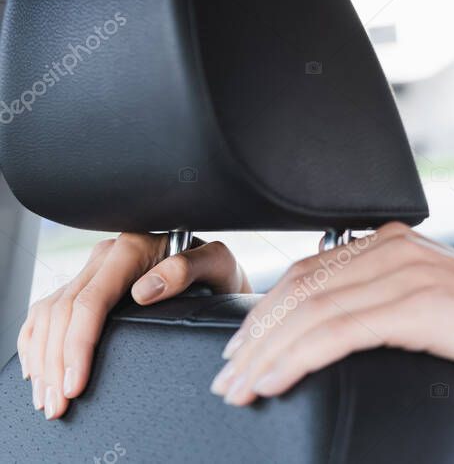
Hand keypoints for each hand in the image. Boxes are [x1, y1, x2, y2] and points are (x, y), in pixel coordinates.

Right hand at [18, 232, 249, 419]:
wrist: (216, 272)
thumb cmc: (219, 273)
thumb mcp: (218, 265)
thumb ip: (189, 267)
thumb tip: (145, 290)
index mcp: (132, 247)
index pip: (90, 300)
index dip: (77, 345)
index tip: (76, 383)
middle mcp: (106, 255)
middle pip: (62, 312)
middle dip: (55, 363)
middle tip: (58, 405)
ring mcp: (92, 270)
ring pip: (48, 315)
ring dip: (41, 360)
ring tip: (47, 399)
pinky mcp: (86, 285)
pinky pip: (46, 312)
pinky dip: (36, 342)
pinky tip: (37, 370)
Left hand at [210, 221, 453, 406]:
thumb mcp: (432, 301)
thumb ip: (387, 299)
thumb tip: (337, 329)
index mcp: (395, 242)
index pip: (309, 271)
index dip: (267, 311)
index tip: (242, 348)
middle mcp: (397, 249)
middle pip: (301, 288)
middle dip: (255, 336)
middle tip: (227, 376)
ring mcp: (408, 273)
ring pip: (312, 311)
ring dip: (266, 353)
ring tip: (239, 388)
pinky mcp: (418, 306)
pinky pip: (338, 331)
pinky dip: (297, 357)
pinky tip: (273, 380)